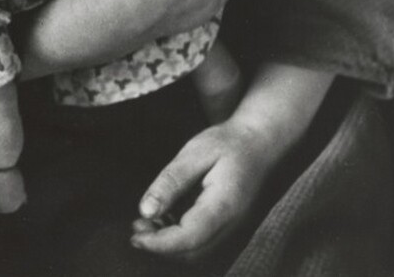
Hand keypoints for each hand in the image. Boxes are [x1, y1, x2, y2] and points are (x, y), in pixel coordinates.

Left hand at [131, 64, 334, 261]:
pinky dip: (178, 236)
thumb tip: (145, 211)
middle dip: (161, 246)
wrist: (259, 142)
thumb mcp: (195, 152)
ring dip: (168, 243)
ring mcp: (231, 227)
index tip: (135, 237)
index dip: (159, 244)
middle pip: (192, 251)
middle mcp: (230, 224)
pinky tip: (162, 218)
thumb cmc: (228, 143)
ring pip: (196, 250)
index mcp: (224, 206)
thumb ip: (170, 182)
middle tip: (135, 228)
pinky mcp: (226, 225)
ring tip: (143, 223)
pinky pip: (201, 240)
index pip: (189, 238)